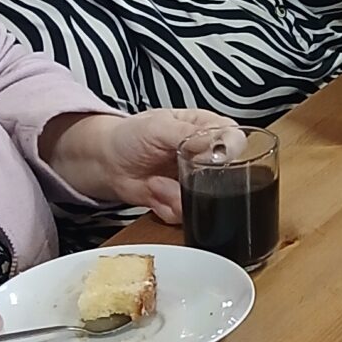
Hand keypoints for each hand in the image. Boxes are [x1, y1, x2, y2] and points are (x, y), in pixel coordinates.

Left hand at [39, 107, 244, 223]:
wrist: (105, 162)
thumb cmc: (131, 135)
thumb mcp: (159, 127)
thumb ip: (190, 134)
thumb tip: (220, 145)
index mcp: (208, 129)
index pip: (236, 139)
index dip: (231, 152)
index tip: (213, 159)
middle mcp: (207, 157)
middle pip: (229, 177)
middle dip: (203, 183)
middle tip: (179, 173)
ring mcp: (196, 183)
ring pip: (207, 201)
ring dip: (176, 195)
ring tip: (155, 182)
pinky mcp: (182, 203)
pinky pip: (185, 214)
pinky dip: (165, 206)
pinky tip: (152, 191)